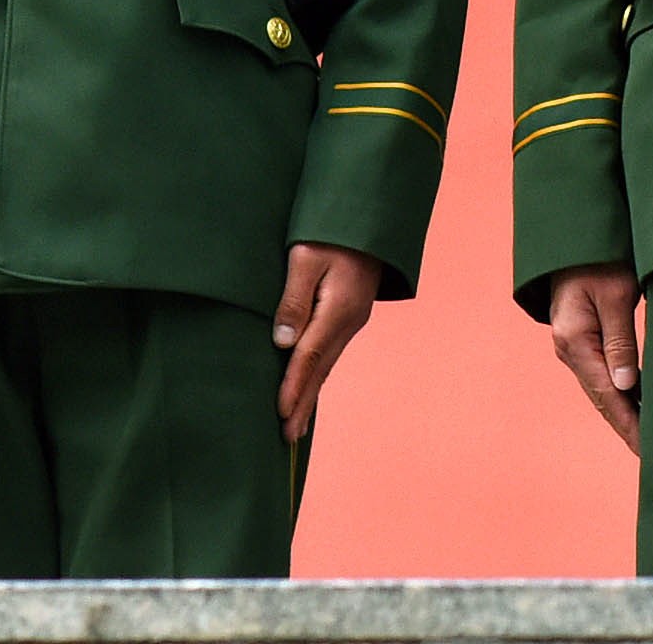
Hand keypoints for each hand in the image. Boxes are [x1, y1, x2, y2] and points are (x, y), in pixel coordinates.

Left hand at [275, 241, 384, 438]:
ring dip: (311, 392)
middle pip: (321, 369)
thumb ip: (293, 298)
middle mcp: (349, 320)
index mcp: (338, 309)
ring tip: (297, 423)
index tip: (281, 415)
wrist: (371, 213)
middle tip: (288, 438)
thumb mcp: (306, 256)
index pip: (310, 356)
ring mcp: (353, 319)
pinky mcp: (351, 314)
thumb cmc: (332, 229)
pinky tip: (312, 384)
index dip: (294, 387)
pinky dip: (319, 373)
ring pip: (328, 363)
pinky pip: (331, 351)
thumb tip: (282, 343)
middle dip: (304, 403)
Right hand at [539, 264, 642, 452]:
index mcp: (575, 341)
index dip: (630, 425)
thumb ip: (620, 341)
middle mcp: (569, 349)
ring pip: (602, 389)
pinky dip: (620, 394)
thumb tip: (627, 386)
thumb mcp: (615, 295)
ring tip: (651, 438)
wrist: (575, 236)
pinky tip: (638, 404)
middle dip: (629, 427)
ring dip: (625, 413)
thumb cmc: (599, 258)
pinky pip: (601, 374)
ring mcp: (573, 346)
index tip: (649, 450)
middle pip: (603, 399)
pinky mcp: (581, 339)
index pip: (607, 396)